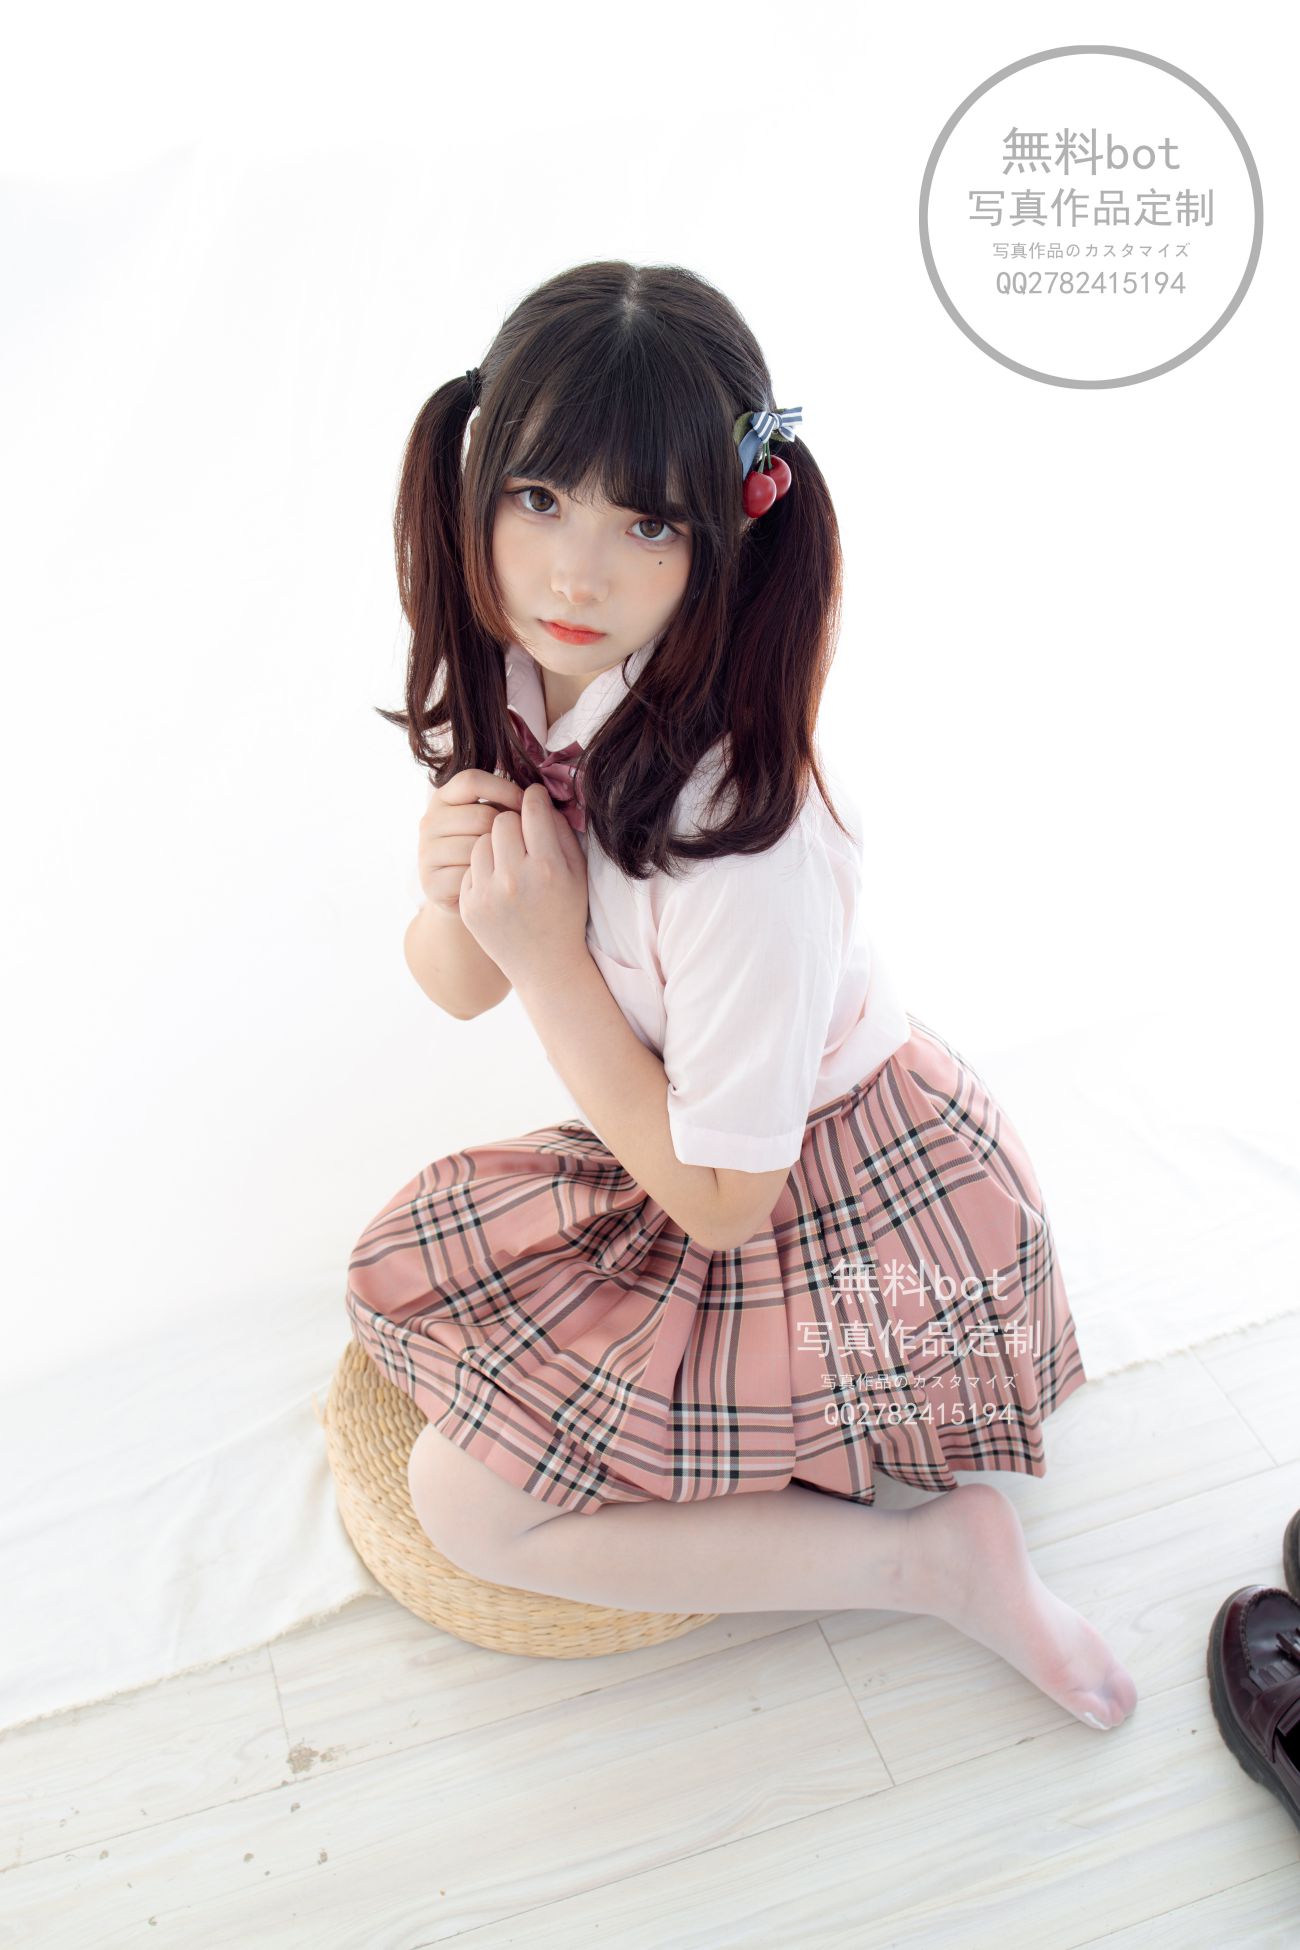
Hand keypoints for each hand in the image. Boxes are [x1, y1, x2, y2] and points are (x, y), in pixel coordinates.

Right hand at [416, 768, 526, 914]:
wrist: (473, 897)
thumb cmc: (492, 850)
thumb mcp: (495, 819)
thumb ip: (508, 803)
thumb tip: (537, 796)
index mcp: (444, 798)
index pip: (471, 780)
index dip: (504, 789)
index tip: (527, 805)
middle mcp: (429, 821)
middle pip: (479, 816)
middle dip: (506, 831)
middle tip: (520, 844)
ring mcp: (427, 852)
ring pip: (476, 846)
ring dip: (499, 857)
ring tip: (506, 863)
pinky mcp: (430, 882)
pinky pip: (470, 874)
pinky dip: (488, 880)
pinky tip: (494, 882)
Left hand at [457, 782, 589, 989]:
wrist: (545, 964)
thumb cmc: (566, 913)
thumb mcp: (576, 873)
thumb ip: (560, 831)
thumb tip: (538, 796)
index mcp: (546, 867)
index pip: (531, 809)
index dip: (534, 798)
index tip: (534, 799)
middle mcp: (514, 878)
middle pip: (502, 820)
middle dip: (513, 823)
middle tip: (523, 837)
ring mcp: (487, 893)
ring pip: (481, 841)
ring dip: (495, 845)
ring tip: (510, 863)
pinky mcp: (469, 906)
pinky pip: (470, 867)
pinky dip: (483, 871)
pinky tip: (499, 886)